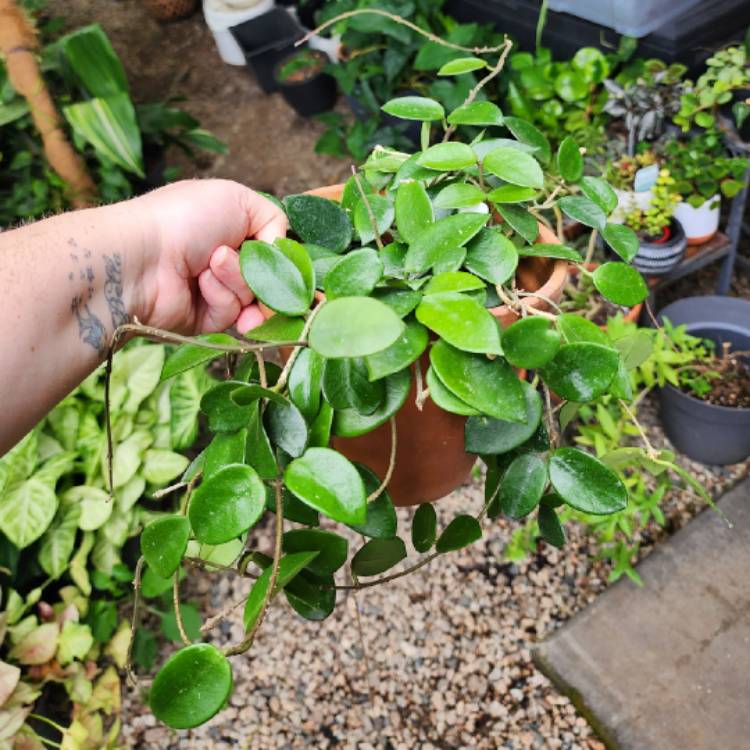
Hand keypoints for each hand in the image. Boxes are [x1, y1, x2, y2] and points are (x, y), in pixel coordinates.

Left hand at [133, 179, 286, 334]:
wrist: (142, 258)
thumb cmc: (184, 219)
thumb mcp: (240, 200)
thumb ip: (276, 221)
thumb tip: (282, 252)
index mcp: (233, 226)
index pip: (276, 248)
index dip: (280, 255)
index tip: (280, 257)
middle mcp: (228, 258)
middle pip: (272, 278)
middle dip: (259, 270)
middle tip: (227, 257)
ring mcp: (218, 289)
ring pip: (255, 297)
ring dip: (236, 281)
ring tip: (207, 268)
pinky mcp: (209, 318)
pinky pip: (235, 315)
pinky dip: (221, 298)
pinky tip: (201, 287)